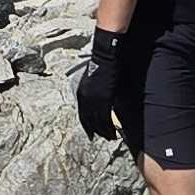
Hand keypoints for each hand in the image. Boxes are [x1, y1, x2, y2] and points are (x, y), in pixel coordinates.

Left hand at [74, 26, 125, 142]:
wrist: (104, 56)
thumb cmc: (99, 65)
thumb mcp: (90, 81)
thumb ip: (91, 93)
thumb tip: (96, 101)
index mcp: (81, 95)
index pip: (83, 116)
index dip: (87, 126)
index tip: (91, 133)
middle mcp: (85, 99)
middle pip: (89, 121)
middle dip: (96, 131)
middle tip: (102, 137)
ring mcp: (94, 100)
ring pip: (98, 122)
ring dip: (104, 131)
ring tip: (110, 137)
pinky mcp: (104, 99)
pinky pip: (106, 119)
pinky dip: (109, 127)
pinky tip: (114, 132)